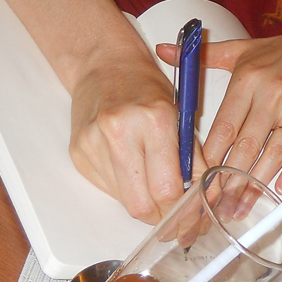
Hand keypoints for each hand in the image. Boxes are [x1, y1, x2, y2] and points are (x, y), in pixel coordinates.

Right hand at [68, 50, 205, 224]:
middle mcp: (120, 132)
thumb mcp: (180, 114)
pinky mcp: (78, 154)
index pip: (168, 188)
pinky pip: (108, 189)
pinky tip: (134, 172)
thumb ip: (191, 157)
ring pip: (124, 201)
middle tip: (175, 217)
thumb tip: (202, 197)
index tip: (191, 218)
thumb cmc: (146, 85)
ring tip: (156, 188)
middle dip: (162, 218)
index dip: (182, 211)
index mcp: (155, 119)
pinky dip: (126, 189)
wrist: (104, 63)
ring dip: (144, 204)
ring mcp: (93, 144)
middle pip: (142, 205)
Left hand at [174, 24, 281, 197]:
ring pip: (274, 152)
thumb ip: (203, 57)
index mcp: (248, 78)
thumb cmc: (280, 53)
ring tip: (241, 206)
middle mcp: (272, 92)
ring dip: (257, 184)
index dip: (211, 158)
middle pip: (246, 145)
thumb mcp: (241, 50)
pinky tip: (280, 189)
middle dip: (229, 180)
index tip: (198, 182)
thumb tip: (161, 50)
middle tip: (215, 206)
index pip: (224, 126)